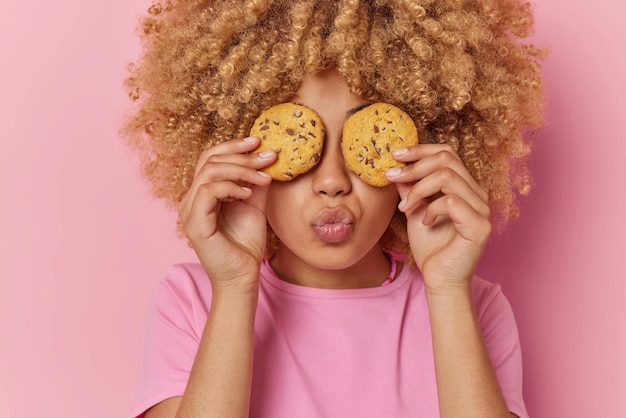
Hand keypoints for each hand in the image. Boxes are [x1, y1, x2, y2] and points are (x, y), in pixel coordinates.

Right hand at [178, 136, 275, 291]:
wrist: (243, 276)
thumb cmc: (246, 244)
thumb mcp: (255, 204)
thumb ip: (255, 182)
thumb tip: (266, 155)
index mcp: (202, 193)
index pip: (210, 158)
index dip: (233, 146)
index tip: (258, 141)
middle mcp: (191, 199)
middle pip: (209, 160)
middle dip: (241, 155)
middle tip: (268, 157)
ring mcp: (190, 211)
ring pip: (209, 172)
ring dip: (240, 170)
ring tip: (263, 178)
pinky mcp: (194, 223)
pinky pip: (208, 192)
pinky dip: (231, 187)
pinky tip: (249, 194)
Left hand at [386, 144, 491, 293]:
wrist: (439, 280)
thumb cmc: (430, 248)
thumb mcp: (414, 211)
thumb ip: (410, 189)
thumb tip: (396, 167)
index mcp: (465, 187)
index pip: (447, 153)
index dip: (420, 150)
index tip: (395, 155)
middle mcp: (478, 194)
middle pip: (447, 159)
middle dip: (414, 166)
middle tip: (392, 177)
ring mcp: (482, 209)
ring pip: (447, 177)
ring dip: (418, 189)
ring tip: (405, 208)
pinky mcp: (480, 226)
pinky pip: (451, 202)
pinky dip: (430, 208)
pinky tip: (424, 222)